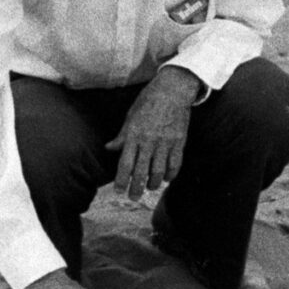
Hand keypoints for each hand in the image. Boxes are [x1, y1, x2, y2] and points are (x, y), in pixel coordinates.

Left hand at [108, 66, 201, 199]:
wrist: (173, 90)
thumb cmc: (149, 101)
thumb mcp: (131, 116)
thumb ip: (122, 135)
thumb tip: (108, 148)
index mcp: (134, 134)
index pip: (125, 163)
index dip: (121, 180)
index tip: (118, 190)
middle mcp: (149, 141)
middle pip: (141, 172)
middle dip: (136, 189)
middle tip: (133, 198)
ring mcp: (165, 143)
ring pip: (158, 172)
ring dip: (153, 183)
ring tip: (149, 187)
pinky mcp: (179, 142)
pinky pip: (175, 164)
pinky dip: (170, 175)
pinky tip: (166, 179)